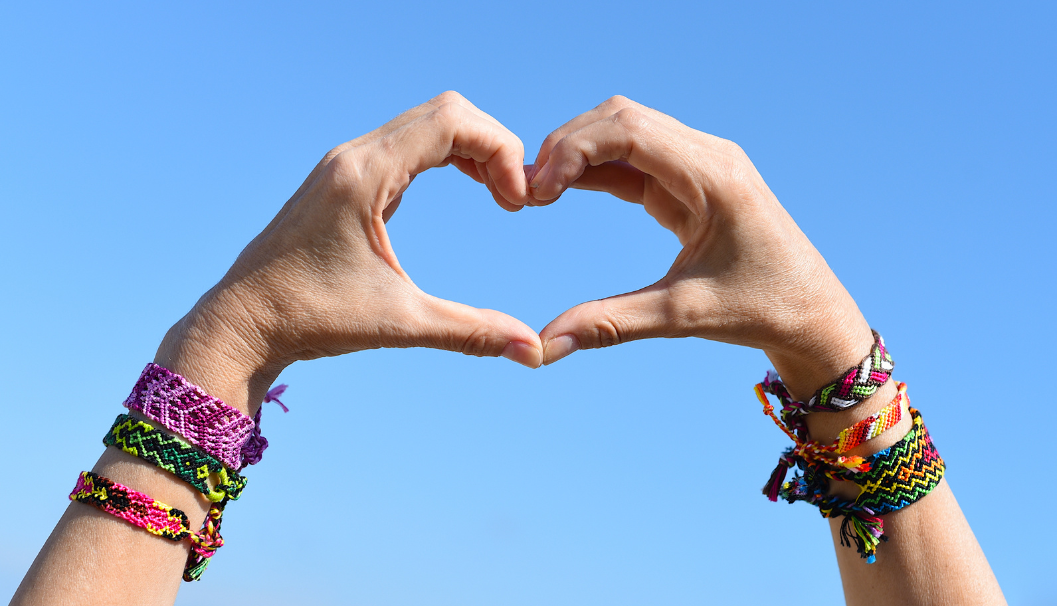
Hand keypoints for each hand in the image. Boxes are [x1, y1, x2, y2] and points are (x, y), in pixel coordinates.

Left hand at [157, 92, 542, 410]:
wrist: (243, 323)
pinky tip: (467, 185)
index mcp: (364, 175)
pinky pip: (406, 144)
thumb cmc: (310, 317)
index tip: (518, 201)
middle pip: (444, 112)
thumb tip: (531, 350)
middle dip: (492, 145)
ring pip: (425, 124)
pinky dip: (446, 155)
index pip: (451, 122)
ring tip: (500, 194)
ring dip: (471, 149)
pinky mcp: (344, 179)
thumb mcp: (398, 323)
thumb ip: (470, 331)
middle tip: (516, 197)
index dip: (500, 150)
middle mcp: (353, 156)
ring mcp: (346, 164)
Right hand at [528, 96, 873, 396]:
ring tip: (539, 191)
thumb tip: (546, 345)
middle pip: (622, 118)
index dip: (573, 150)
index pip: (630, 131)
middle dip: (568, 145)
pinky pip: (636, 159)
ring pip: (627, 131)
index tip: (537, 191)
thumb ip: (610, 323)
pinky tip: (563, 189)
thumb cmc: (761, 310)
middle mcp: (709, 156)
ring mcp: (702, 164)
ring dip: (579, 152)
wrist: (812, 315)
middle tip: (527, 190)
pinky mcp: (693, 181)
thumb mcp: (682, 316)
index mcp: (715, 176)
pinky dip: (597, 168)